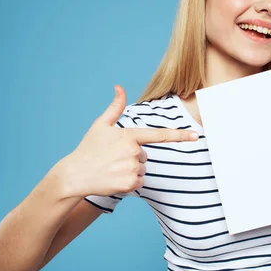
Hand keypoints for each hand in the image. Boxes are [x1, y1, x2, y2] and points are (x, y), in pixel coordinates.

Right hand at [61, 85, 198, 197]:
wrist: (75, 175)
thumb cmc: (88, 148)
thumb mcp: (100, 125)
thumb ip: (115, 107)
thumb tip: (119, 86)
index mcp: (129, 136)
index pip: (158, 135)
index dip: (179, 135)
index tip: (195, 136)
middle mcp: (133, 152)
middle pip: (145, 155)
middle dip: (132, 156)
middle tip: (112, 158)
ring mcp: (132, 169)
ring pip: (143, 168)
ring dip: (131, 169)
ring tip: (112, 168)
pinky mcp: (130, 184)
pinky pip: (139, 181)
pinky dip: (129, 181)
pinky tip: (114, 178)